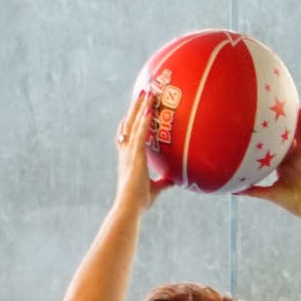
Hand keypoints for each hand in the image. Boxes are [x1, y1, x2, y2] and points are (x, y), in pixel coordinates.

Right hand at [113, 90, 167, 211]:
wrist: (129, 207)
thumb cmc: (139, 201)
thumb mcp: (155, 189)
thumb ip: (163, 182)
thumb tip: (174, 180)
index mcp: (128, 159)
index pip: (127, 136)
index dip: (129, 122)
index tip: (134, 109)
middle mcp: (126, 153)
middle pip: (129, 124)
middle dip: (135, 108)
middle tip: (142, 93)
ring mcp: (130, 153)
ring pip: (133, 125)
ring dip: (139, 108)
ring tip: (146, 93)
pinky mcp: (135, 157)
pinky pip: (140, 135)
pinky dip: (144, 122)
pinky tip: (149, 110)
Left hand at [241, 110, 300, 229]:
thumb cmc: (293, 202)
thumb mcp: (269, 194)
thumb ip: (253, 190)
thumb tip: (233, 190)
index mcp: (281, 168)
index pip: (270, 151)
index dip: (262, 143)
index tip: (251, 134)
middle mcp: (290, 159)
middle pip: (280, 139)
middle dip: (273, 128)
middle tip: (263, 113)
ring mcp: (300, 154)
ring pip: (292, 133)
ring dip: (288, 120)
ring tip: (281, 103)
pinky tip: (299, 107)